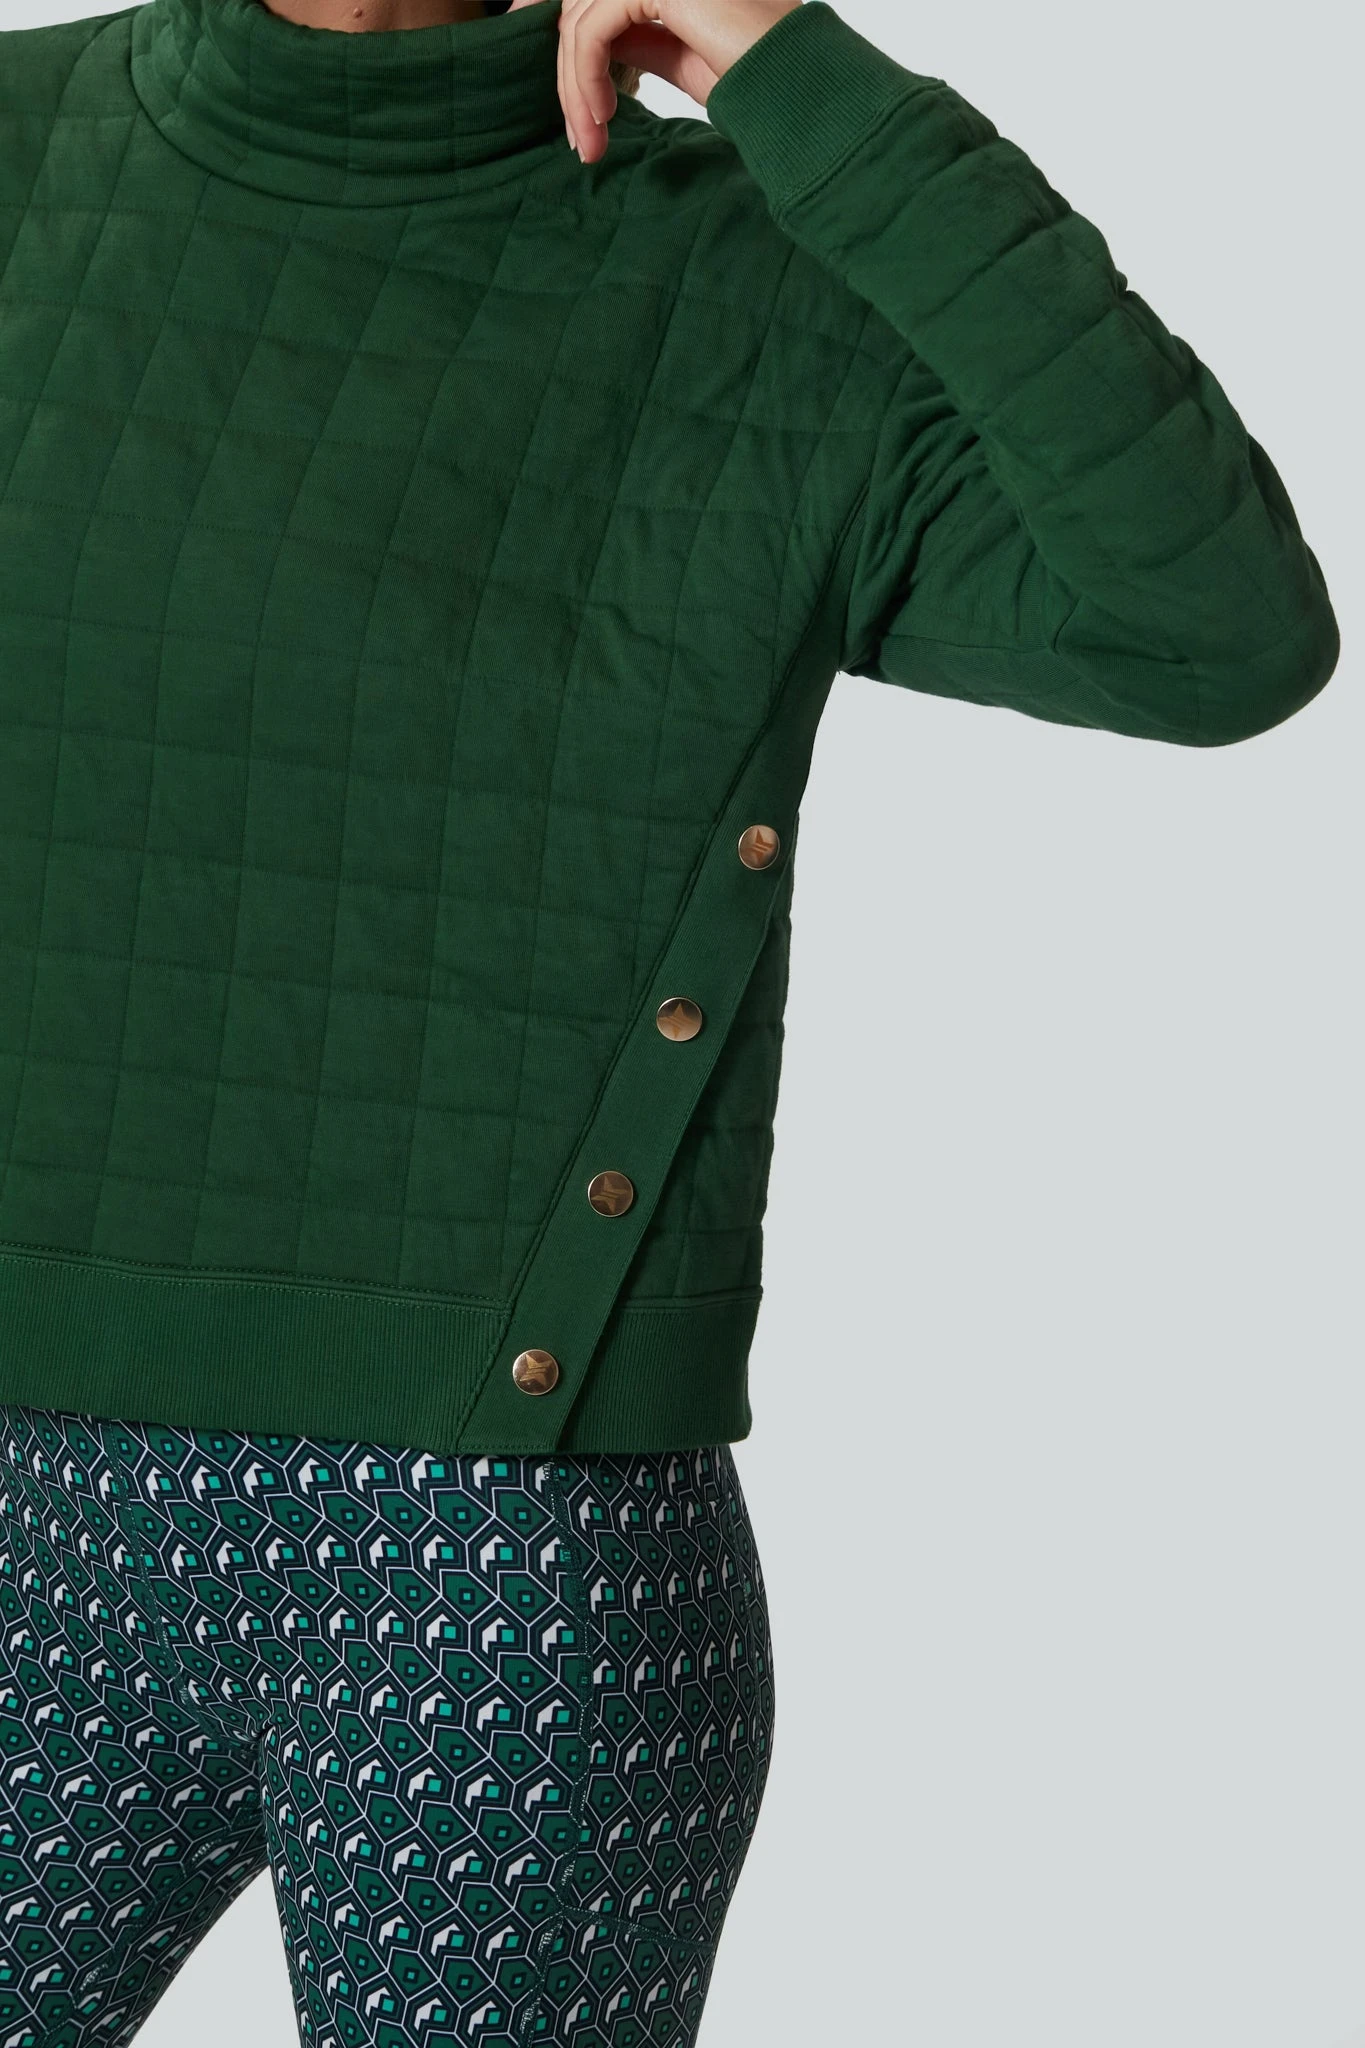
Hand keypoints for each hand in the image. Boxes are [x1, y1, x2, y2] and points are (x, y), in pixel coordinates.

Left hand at [527, 0, 800, 161]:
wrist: (789, 81)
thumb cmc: (751, 72)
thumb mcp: (679, 54)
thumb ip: (639, 39)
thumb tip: (592, 45)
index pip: (597, 4)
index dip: (577, 56)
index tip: (584, 119)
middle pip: (581, 10)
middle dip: (572, 81)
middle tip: (582, 143)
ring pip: (579, 22)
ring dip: (576, 89)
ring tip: (590, 141)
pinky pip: (591, 32)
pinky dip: (585, 79)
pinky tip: (600, 117)